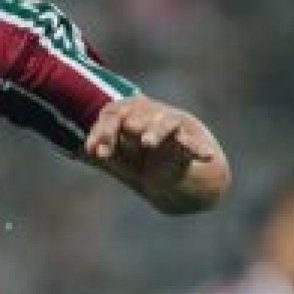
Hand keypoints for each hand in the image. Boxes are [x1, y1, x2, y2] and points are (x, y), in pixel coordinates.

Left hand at [84, 95, 227, 211]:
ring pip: (164, 122)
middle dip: (124, 128)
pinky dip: (200, 149)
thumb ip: (106, 149)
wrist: (179, 179)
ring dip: (155, 130)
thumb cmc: (144, 162)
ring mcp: (172, 128)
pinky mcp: (190, 143)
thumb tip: (86, 150)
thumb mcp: (121, 156)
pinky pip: (194, 145)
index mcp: (130, 117)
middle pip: (135, 114)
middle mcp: (151, 117)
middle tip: (119, 136)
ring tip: (147, 142)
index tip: (94, 152)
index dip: (102, 130)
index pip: (113, 113)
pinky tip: (207, 156)